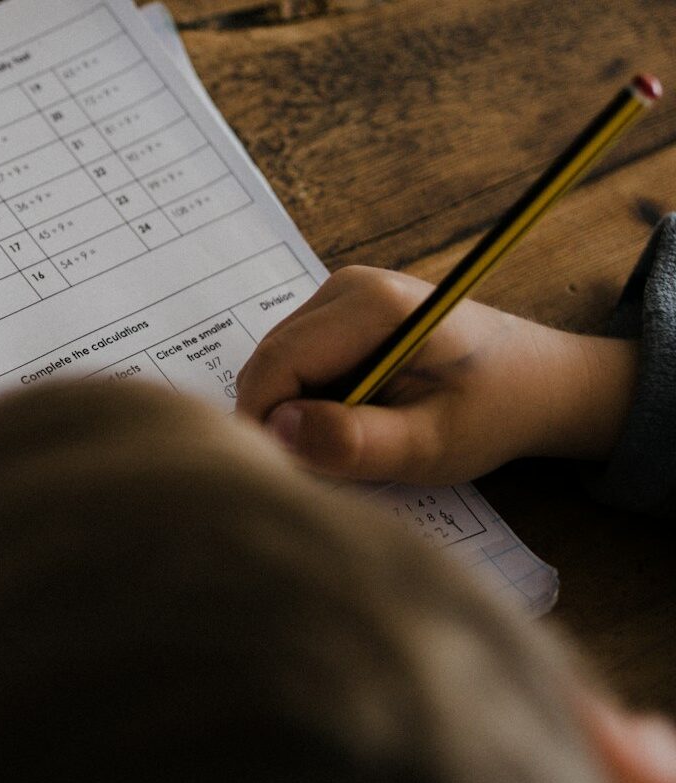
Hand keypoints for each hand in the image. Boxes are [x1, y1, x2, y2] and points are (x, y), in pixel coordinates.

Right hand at [234, 266, 636, 484]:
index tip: (295, 472)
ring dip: (298, 413)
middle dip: (284, 421)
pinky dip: (310, 401)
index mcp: (371, 305)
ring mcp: (339, 294)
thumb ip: (356, 442)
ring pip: (276, 367)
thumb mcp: (431, 445)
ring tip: (355, 436)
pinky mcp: (338, 312)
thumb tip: (278, 432)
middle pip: (269, 364)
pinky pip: (295, 364)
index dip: (267, 426)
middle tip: (332, 463)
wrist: (539, 381)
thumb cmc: (494, 413)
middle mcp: (346, 285)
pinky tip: (356, 415)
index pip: (274, 366)